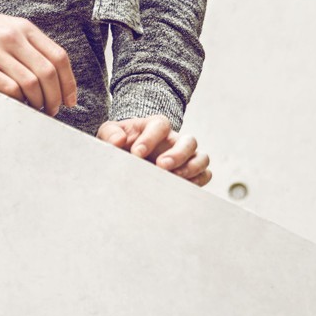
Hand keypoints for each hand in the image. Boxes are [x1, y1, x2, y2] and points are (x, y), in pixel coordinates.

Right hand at [0, 0, 76, 115]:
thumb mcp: (5, 26)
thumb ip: (28, 44)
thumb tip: (51, 75)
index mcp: (23, 27)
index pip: (59, 57)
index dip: (69, 83)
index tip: (70, 100)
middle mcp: (12, 38)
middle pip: (49, 74)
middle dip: (56, 98)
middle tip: (54, 110)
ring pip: (32, 84)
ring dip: (39, 103)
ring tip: (37, 110)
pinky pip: (9, 90)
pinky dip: (19, 103)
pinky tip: (18, 106)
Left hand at [96, 114, 211, 186]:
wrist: (128, 155)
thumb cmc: (121, 142)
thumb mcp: (110, 133)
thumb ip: (111, 133)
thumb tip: (118, 141)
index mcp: (156, 126)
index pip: (161, 125)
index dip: (151, 138)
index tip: (136, 153)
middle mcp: (175, 140)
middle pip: (189, 141)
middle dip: (177, 154)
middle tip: (160, 166)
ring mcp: (186, 156)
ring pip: (202, 158)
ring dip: (191, 168)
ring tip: (174, 178)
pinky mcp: (190, 172)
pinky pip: (205, 175)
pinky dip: (198, 182)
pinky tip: (182, 189)